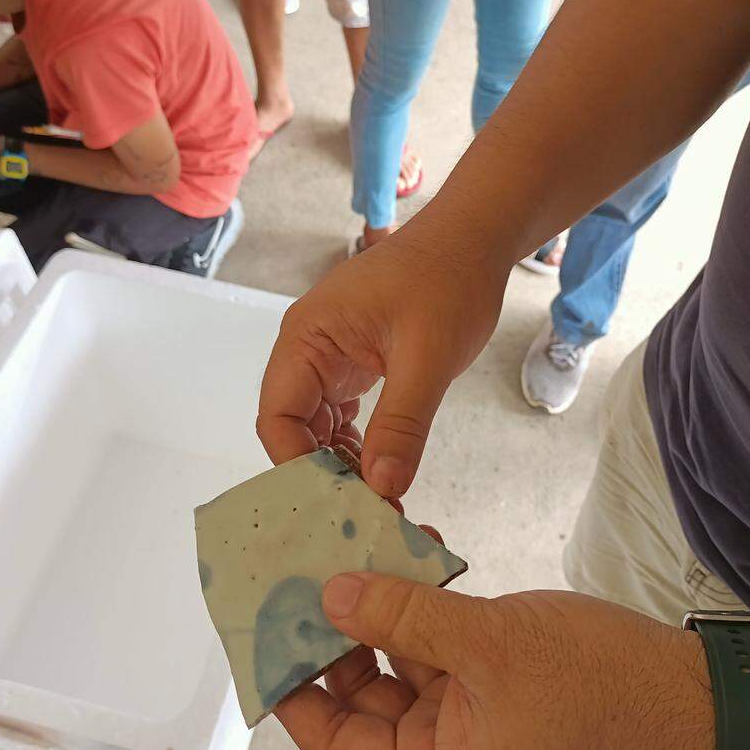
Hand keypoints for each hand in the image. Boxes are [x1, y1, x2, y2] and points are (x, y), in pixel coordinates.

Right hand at [257, 225, 508, 497]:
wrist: (473, 239)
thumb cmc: (449, 282)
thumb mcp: (428, 357)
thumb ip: (402, 424)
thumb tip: (382, 488)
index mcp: (306, 338)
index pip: (276, 416)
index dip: (298, 463)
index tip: (338, 501)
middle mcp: (306, 349)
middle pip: (291, 425)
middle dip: (321, 470)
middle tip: (361, 510)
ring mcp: (329, 357)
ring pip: (316, 425)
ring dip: (340, 461)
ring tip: (376, 498)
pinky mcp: (353, 363)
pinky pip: (340, 414)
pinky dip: (356, 444)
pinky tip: (381, 468)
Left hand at [276, 574, 714, 749]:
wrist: (694, 697)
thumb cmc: (602, 691)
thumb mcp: (490, 645)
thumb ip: (405, 617)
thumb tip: (332, 594)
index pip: (331, 737)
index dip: (291, 680)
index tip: (263, 623)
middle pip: (354, 697)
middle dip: (331, 630)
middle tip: (302, 568)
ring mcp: (462, 722)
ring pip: (392, 664)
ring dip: (377, 606)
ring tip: (353, 547)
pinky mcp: (487, 690)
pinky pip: (433, 649)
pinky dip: (420, 606)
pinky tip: (411, 554)